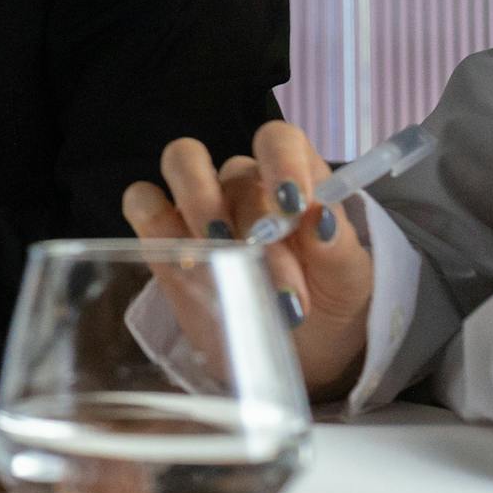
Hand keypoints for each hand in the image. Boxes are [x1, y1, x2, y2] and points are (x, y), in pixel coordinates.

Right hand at [121, 123, 374, 399]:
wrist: (298, 352)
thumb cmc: (329, 303)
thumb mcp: (349, 284)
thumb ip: (338, 249)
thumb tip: (320, 219)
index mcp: (295, 179)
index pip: (280, 140)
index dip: (282, 162)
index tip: (294, 207)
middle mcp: (244, 183)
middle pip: (232, 167)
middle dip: (251, 221)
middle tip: (272, 276)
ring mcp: (199, 203)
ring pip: (181, 163)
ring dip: (200, 206)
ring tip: (222, 259)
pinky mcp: (163, 234)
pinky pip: (143, 201)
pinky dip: (157, 223)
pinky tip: (185, 263)